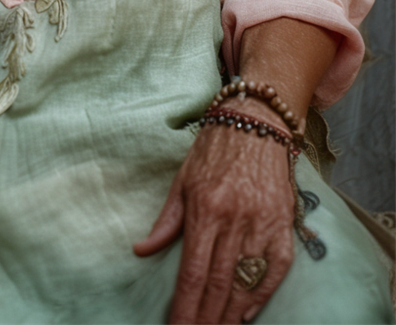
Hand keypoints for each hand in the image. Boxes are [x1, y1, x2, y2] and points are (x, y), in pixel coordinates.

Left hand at [133, 103, 295, 324]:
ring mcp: (263, 222)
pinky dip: (262, 294)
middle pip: (219, 284)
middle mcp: (235, 218)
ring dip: (231, 314)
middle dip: (205, 318)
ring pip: (246, 281)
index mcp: (205, 207)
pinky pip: (276, 268)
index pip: (193, 272)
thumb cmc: (214, 149)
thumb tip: (141, 251)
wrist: (257, 120)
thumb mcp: (182, 179)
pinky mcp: (284, 222)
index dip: (184, 307)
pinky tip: (247, 313)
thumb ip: (166, 221)